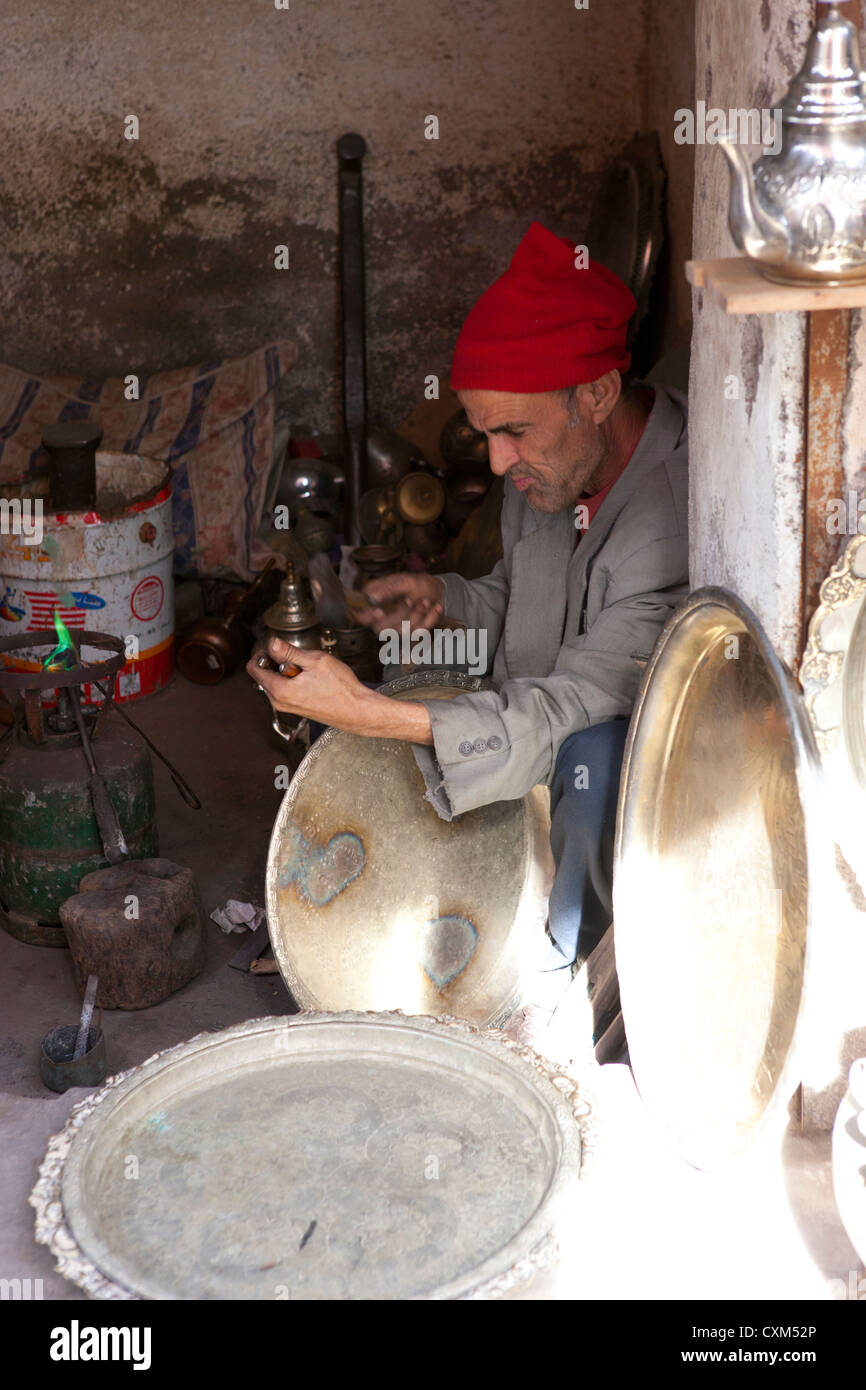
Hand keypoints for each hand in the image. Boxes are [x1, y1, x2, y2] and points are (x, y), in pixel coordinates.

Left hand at [246, 634, 433, 744]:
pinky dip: (293, 680)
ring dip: (287, 671)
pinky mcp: (295, 708)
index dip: (263, 652)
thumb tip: (271, 643)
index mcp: (280, 690)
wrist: (356, 710)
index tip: (278, 647)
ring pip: (275, 681)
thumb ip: (289, 652)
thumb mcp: (316, 661)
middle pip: (264, 674)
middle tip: (300, 658)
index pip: (254, 667)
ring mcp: (286, 707)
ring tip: (309, 670)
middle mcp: (278, 702)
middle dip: (277, 662)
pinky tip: (312, 680)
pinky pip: (285, 689)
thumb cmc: (341, 688)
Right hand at [355, 572, 444, 635]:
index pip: (359, 616)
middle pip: (381, 628)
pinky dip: (430, 618)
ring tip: (426, 601)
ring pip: (402, 631)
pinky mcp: (412, 633)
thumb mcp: (405, 581)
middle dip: (399, 614)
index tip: (379, 612)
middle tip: (409, 600)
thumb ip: (388, 589)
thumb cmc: (418, 584)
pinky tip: (435, 608)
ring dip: (417, 615)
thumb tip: (371, 596)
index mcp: (375, 602)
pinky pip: (419, 632)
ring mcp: (397, 627)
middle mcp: (383, 618)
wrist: (437, 591)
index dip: (366, 618)